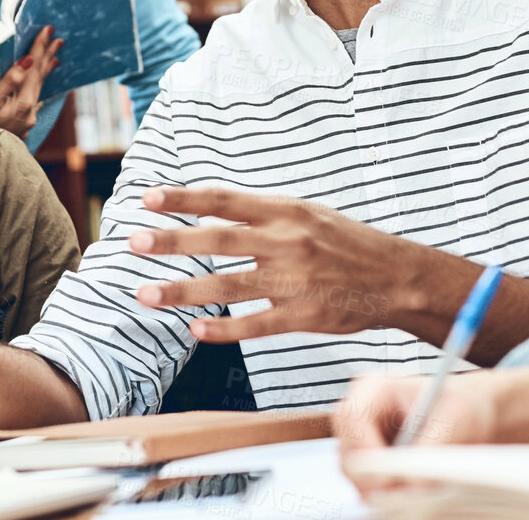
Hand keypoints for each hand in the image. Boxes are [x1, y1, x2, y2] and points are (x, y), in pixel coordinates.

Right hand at [0, 24, 62, 136]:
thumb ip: (9, 80)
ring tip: (53, 59)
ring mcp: (25, 122)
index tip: (49, 30)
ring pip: (37, 90)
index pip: (35, 68)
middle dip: (47, 57)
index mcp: (23, 102)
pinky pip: (30, 101)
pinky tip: (35, 86)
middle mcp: (29, 112)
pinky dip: (34, 88)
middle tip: (58, 40)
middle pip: (40, 78)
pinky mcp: (19, 127)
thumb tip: (29, 60)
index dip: (40, 47)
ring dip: (44, 72)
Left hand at [128, 187, 429, 342]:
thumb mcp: (308, 214)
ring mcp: (292, 281)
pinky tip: (196, 330)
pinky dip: (222, 329)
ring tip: (146, 294)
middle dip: (171, 242)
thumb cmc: (347, 243)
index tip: (149, 198)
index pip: (225, 200)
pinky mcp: (301, 316)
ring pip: (226, 285)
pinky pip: (254, 325)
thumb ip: (265, 215)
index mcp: (285, 211)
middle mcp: (285, 242)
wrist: (395, 276)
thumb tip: (216, 212)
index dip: (184, 199)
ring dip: (182, 291)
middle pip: (217, 240)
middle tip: (133, 243)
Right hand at [338, 366, 528, 489]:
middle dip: (382, 488)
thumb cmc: (490, 403)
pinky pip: (392, 503)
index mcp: (374, 394)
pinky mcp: (396, 483)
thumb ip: (442, 433)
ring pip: (369, 493)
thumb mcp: (472, 409)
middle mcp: (369, 426)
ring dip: (401, 501)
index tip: (399, 482)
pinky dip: (412, 507)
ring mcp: (379, 457)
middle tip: (423, 501)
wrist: (514, 419)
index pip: (349, 430)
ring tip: (441, 497)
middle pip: (352, 468)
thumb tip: (412, 473)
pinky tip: (442, 502)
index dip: (369, 461)